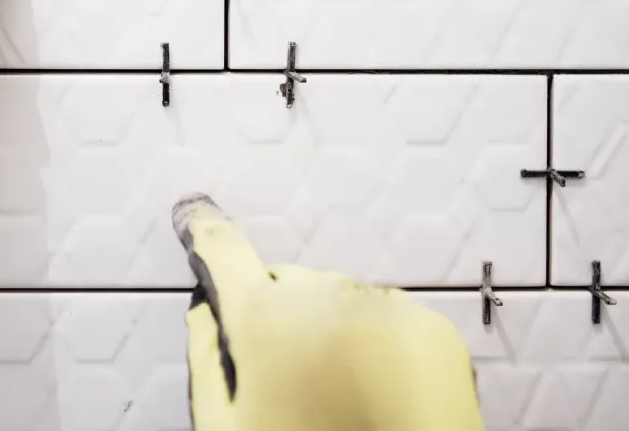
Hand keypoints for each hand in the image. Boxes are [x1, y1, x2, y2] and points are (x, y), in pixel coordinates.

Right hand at [173, 194, 483, 430]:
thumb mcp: (228, 427)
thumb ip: (205, 360)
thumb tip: (204, 312)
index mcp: (265, 319)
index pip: (225, 252)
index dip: (206, 232)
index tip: (200, 218)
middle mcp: (323, 295)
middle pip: (285, 284)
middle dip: (279, 314)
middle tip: (289, 375)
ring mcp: (382, 306)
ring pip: (339, 301)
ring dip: (330, 328)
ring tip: (340, 391)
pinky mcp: (429, 326)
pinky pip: (388, 319)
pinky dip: (380, 343)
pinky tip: (380, 391)